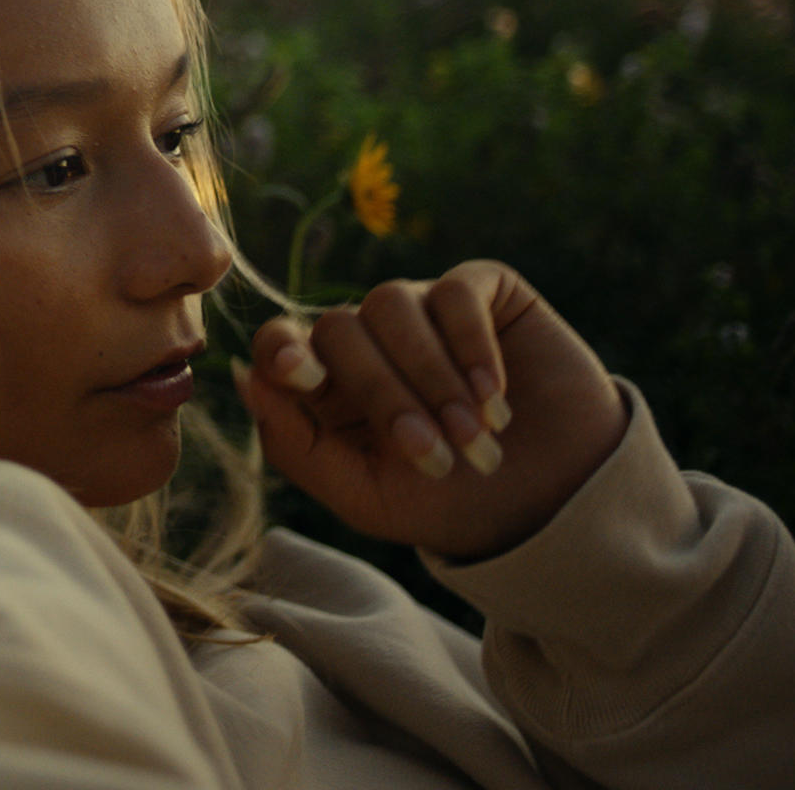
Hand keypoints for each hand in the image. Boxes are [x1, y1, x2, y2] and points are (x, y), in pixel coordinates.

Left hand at [234, 260, 627, 559]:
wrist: (550, 503)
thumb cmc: (448, 503)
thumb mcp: (363, 495)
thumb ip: (295, 445)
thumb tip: (244, 378)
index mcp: (327, 386)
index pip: (281, 343)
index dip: (284, 351)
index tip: (303, 378)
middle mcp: (367, 339)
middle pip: (339, 328)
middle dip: (385, 397)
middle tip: (435, 458)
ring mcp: (422, 310)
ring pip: (392, 304)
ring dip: (431, 378)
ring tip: (475, 438)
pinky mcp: (482, 292)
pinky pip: (455, 291)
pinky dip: (472, 346)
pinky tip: (495, 397)